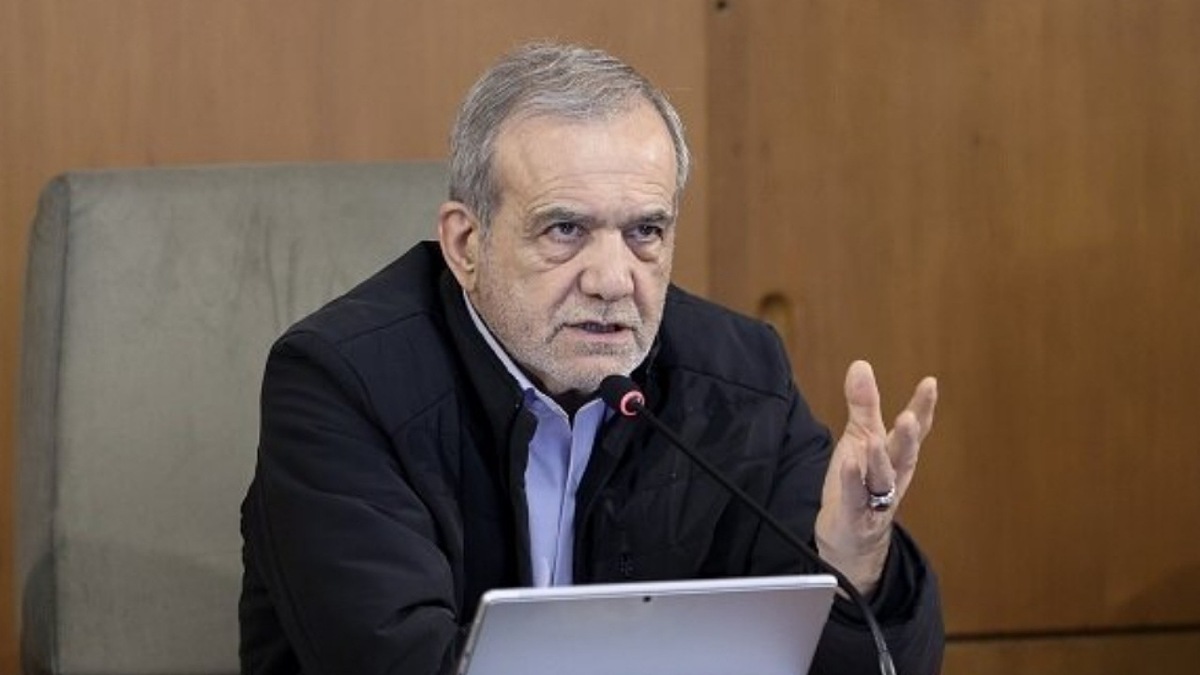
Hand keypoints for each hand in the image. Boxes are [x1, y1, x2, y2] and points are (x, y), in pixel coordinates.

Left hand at [815, 360, 937, 595]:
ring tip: (874, 439)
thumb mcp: (860, 439)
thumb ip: (864, 405)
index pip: (914, 431)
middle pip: (904, 455)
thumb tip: (861, 365)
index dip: (924, 409)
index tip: (930, 384)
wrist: (850, 538)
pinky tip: (848, 463)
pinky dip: (852, 481)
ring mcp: (876, 499)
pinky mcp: (855, 516)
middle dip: (909, 437)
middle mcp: (892, 477)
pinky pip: (855, 499)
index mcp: (896, 456)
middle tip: (911, 417)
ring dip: (880, 460)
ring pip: (883, 479)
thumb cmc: (859, 484)